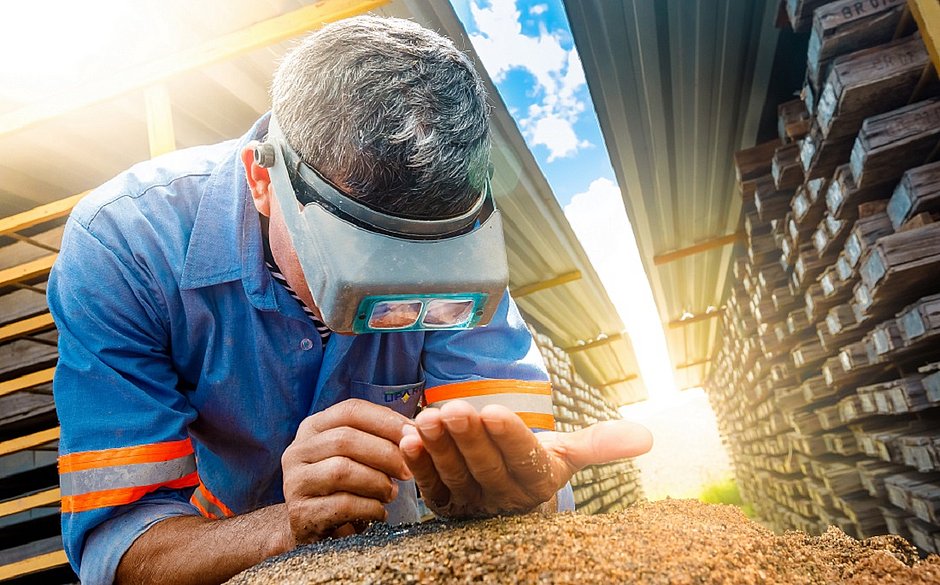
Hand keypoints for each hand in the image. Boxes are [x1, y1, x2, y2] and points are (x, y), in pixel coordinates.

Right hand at [281, 399, 412, 544]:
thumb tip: (417, 429)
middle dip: (386, 453)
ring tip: (392, 493)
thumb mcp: (355, 455)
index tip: (413, 434)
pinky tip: (380, 512)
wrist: (311, 527)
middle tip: (408, 470)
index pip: (350, 410)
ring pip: (342, 470)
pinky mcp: (299, 512)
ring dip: (377, 482)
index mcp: (314, 427)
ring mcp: (295, 481)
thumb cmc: (343, 486)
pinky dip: (369, 508)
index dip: (386, 420)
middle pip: (346, 439)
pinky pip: (341, 504)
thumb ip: (378, 438)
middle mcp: (298, 449)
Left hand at [399, 400, 651, 517]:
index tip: (493, 409)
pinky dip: (418, 463)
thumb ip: (600, 443)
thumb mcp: (567, 453)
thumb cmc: (536, 464)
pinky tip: (407, 439)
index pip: (524, 459)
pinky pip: (428, 485)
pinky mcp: (443, 504)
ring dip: (439, 447)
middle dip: (469, 438)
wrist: (506, 497)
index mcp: (537, 483)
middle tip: (454, 409)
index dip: (508, 436)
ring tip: (427, 418)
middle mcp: (503, 499)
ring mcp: (470, 504)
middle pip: (485, 468)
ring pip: (454, 475)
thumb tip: (647, 438)